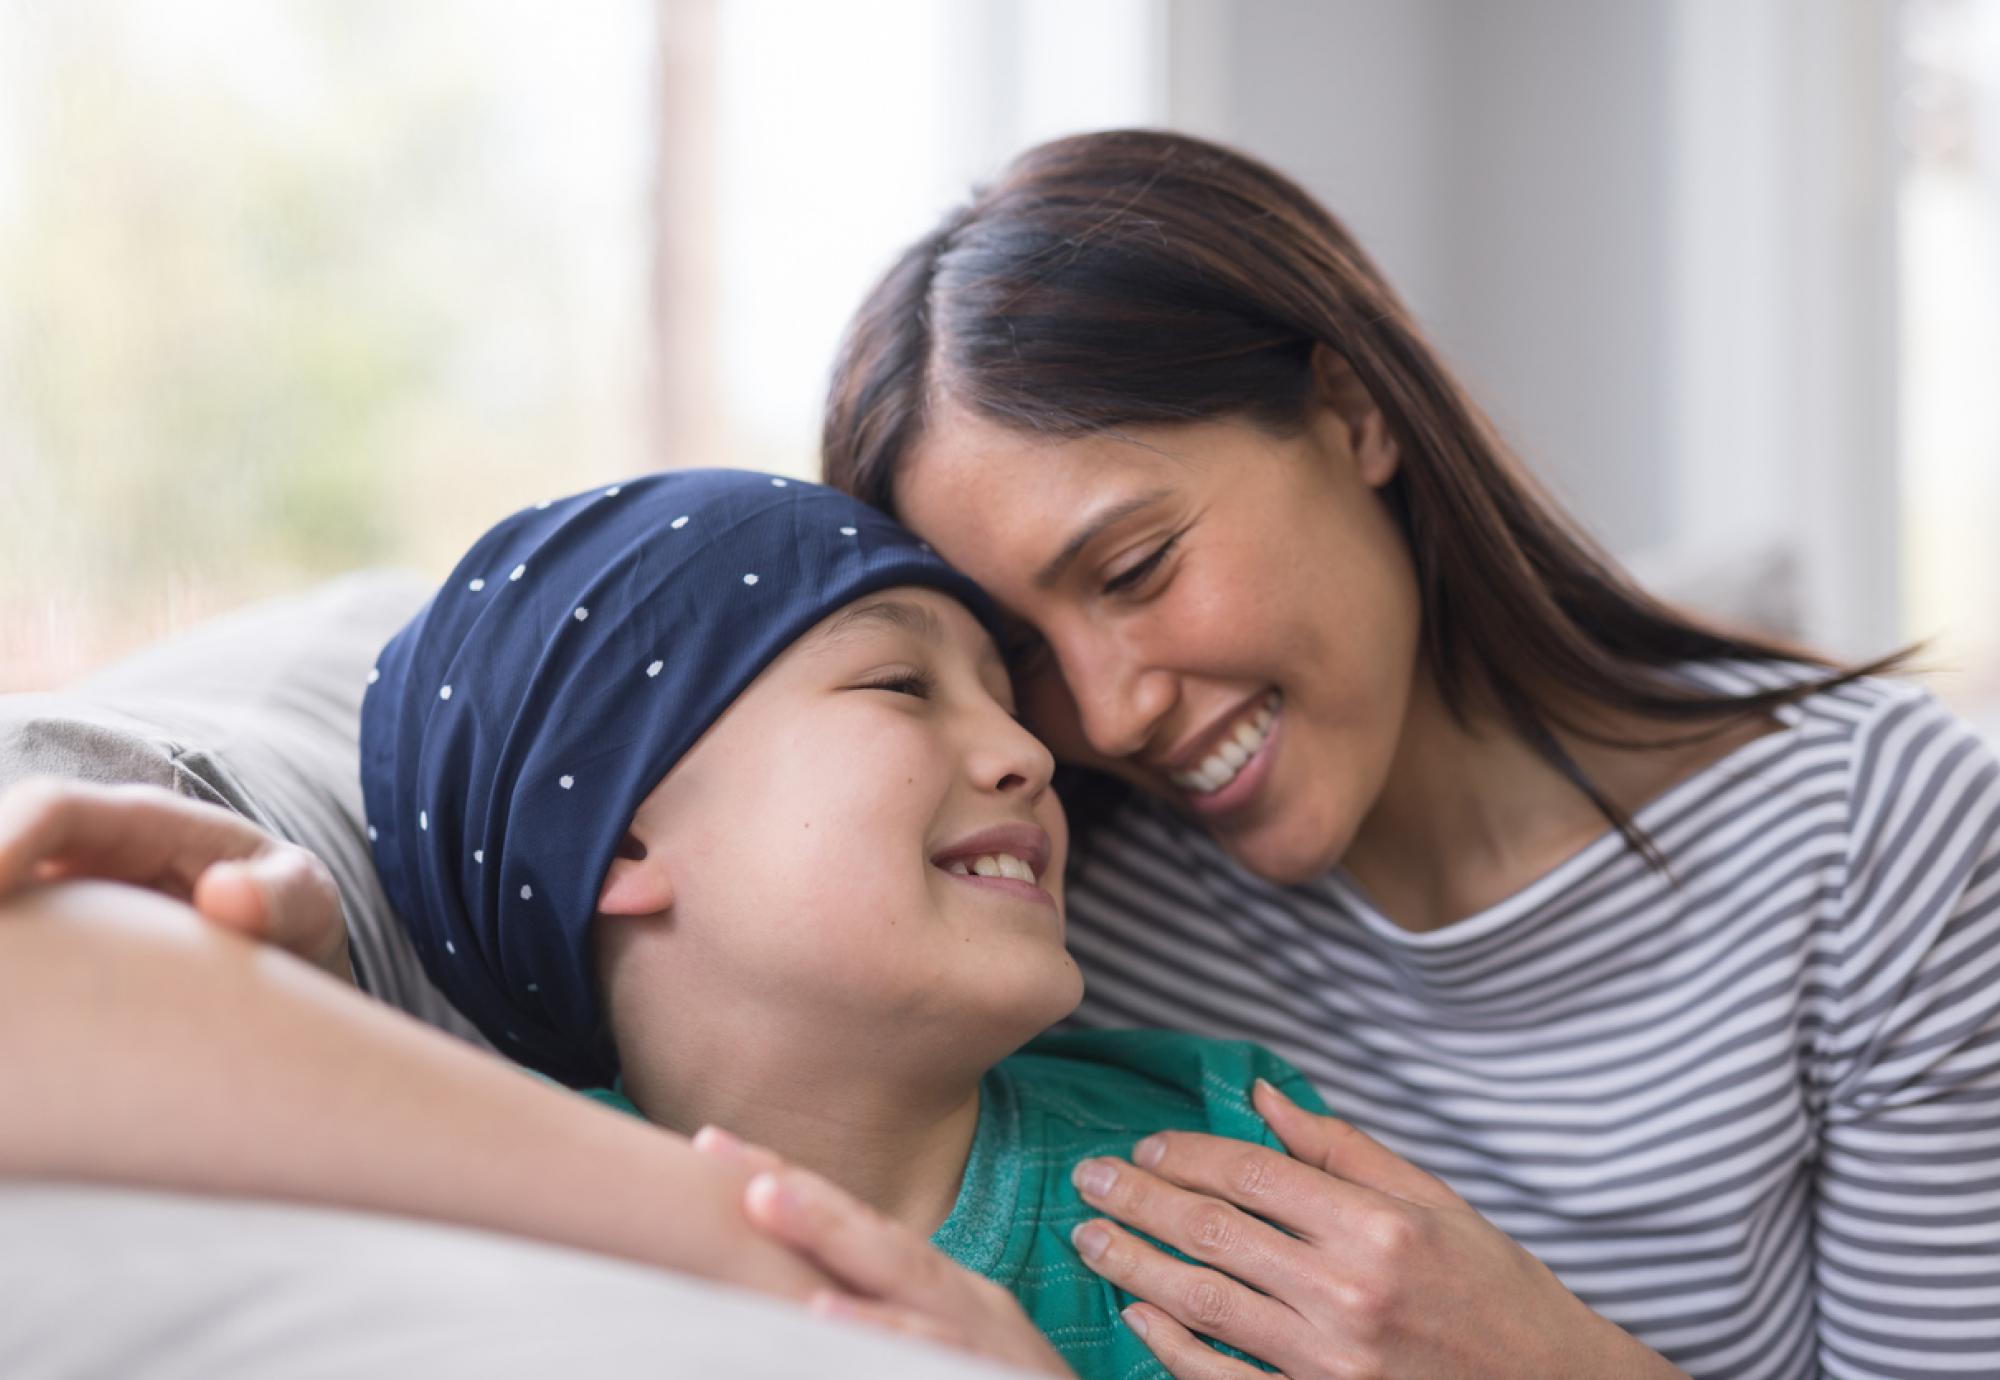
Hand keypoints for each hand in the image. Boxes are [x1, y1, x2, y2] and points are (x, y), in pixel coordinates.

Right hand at [0, 777, 351, 981]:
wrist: (287, 964)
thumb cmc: (294, 920)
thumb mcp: (308, 904)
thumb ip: (284, 897)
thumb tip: (225, 897)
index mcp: (143, 824)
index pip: (53, 809)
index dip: (4, 840)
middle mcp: (84, 854)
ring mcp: (58, 900)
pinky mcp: (50, 950)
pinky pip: (11, 959)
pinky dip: (4, 983)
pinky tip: (6, 1034)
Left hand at [691, 1126, 1074, 1376]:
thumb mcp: (933, 1345)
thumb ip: (877, 1317)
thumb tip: (794, 1301)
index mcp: (933, 1289)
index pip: (854, 1225)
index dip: (786, 1180)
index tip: (712, 1146)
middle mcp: (958, 1299)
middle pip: (872, 1234)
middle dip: (798, 1189)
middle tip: (721, 1150)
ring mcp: (979, 1335)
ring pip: (903, 1278)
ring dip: (833, 1233)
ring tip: (764, 1198)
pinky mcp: (995, 1374)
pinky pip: (932, 1351)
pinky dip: (886, 1331)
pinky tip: (830, 1315)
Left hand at [1068, 1079, 1686, 1379]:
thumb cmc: (1499, 1294)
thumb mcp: (1438, 1205)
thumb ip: (1344, 1151)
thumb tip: (1262, 1099)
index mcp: (1377, 1227)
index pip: (1250, 1174)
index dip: (1185, 1155)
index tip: (1144, 1147)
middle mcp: (1346, 1293)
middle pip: (1212, 1231)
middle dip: (1136, 1200)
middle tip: (1088, 1178)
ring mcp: (1327, 1363)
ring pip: (1201, 1301)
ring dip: (1134, 1263)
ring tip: (1089, 1236)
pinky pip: (1220, 1379)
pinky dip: (1170, 1346)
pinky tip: (1138, 1315)